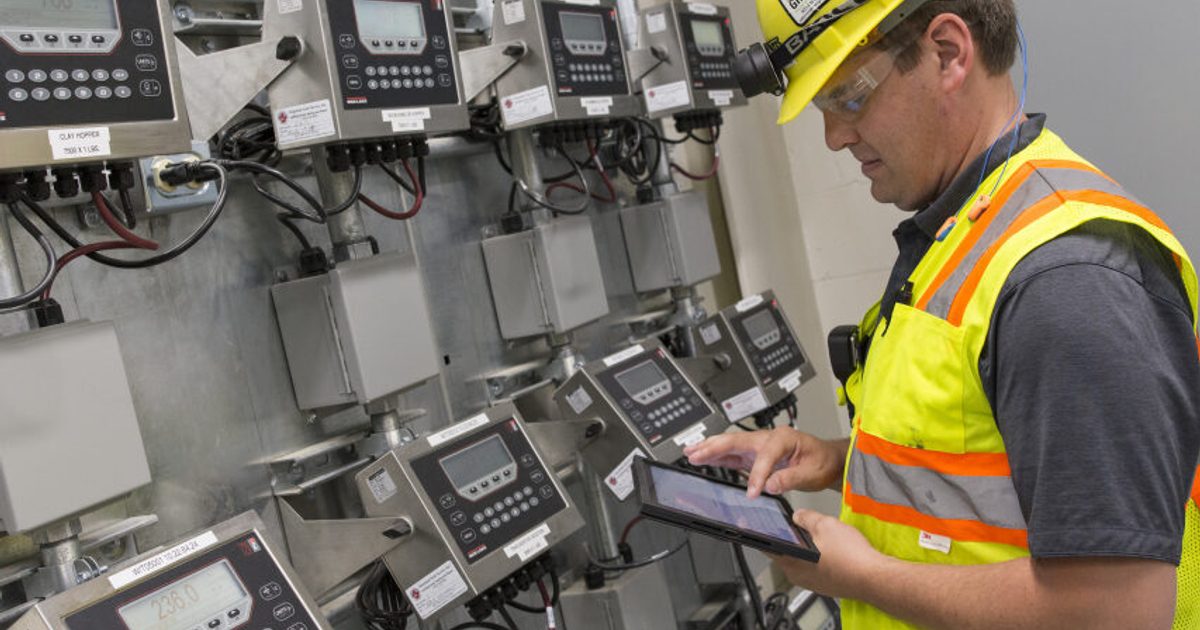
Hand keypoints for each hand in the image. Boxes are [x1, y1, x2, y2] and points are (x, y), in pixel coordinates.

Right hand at [682, 428, 844, 496]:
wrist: (828, 459)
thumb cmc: (822, 461)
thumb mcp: (811, 472)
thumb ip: (789, 478)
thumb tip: (770, 485)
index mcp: (783, 438)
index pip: (764, 456)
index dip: (756, 475)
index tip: (752, 492)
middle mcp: (768, 438)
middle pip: (736, 440)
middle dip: (714, 447)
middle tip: (695, 454)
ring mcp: (760, 445)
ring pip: (730, 444)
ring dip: (709, 448)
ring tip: (690, 452)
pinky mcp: (755, 454)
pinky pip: (733, 453)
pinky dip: (717, 456)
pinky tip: (703, 458)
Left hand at [770, 509, 884, 598]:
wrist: (874, 577)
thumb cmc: (850, 555)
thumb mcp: (824, 524)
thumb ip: (806, 518)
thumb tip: (798, 516)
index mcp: (791, 561)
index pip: (768, 546)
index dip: (767, 532)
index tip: (766, 524)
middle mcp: (797, 576)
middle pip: (786, 552)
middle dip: (791, 538)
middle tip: (801, 525)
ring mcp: (811, 583)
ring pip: (802, 561)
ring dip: (807, 548)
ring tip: (821, 536)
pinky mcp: (825, 586)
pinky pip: (815, 569)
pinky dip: (819, 558)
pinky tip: (831, 549)